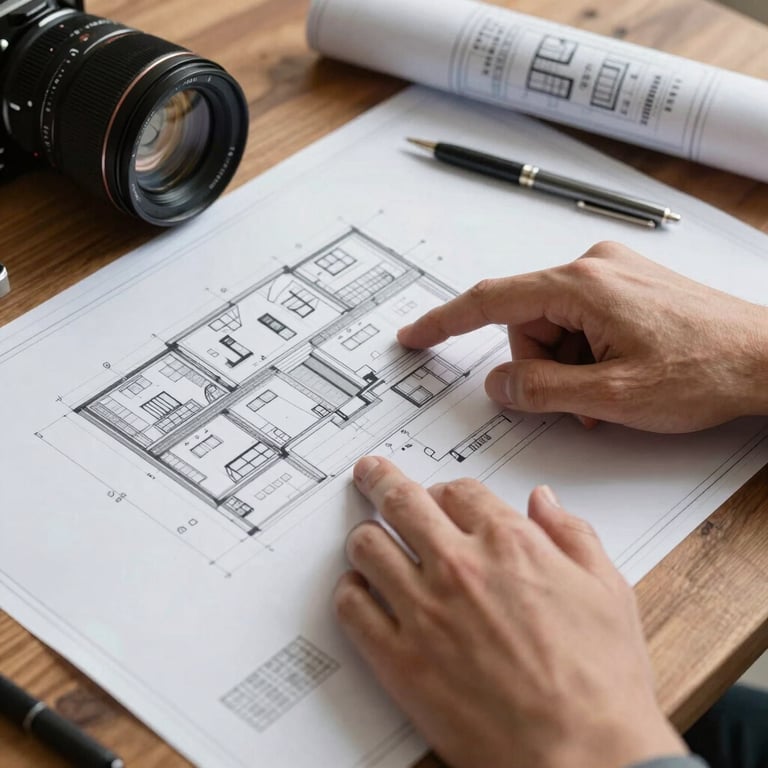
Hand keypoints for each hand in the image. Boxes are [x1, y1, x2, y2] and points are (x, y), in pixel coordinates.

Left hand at [335, 456, 685, 767]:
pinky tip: (360, 593)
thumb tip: (545, 501)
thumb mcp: (607, 591)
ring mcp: (424, 610)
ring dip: (366, 537)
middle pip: (400, 501)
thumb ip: (571, 534)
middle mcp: (459, 566)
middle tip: (371, 474)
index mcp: (509, 543)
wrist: (583, 758)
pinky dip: (351, 592)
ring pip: (367, 546)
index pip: (457, 490)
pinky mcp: (399, 659)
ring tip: (367, 539)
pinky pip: (352, 607)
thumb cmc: (601, 682)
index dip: (446, 490)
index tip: (440, 495)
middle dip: (381, 480)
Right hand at [398, 241, 767, 432]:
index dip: (445, 322)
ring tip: (609, 392)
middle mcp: (592, 267)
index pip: (490, 301)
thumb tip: (497, 385)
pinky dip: (586, 355)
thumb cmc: (706, 369)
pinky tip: (618, 375)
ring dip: (567, 366)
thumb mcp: (613, 396)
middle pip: (525, 322)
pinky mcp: (625, 286)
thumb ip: (541, 391)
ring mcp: (611, 274)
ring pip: (552, 327)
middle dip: (539, 367)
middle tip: (580, 400)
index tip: (414, 335)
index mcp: (582, 285)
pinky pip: (580, 321)